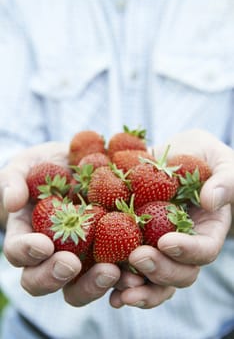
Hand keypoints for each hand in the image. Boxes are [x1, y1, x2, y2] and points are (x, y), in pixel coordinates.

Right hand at [0, 142, 120, 304]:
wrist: (77, 166)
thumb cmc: (45, 168)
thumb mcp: (26, 167)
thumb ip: (14, 180)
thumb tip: (12, 202)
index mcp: (28, 235)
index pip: (19, 253)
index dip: (27, 252)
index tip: (43, 245)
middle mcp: (51, 254)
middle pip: (45, 281)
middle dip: (55, 276)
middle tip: (71, 264)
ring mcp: (81, 256)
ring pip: (79, 286)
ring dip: (94, 284)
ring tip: (112, 272)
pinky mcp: (108, 251)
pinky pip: (114, 270)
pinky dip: (123, 275)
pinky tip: (136, 269)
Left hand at [109, 129, 232, 308]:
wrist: (175, 155)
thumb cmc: (203, 158)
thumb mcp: (221, 164)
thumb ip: (224, 182)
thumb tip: (211, 201)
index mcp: (207, 230)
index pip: (203, 250)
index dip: (187, 251)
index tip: (166, 241)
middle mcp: (184, 246)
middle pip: (179, 273)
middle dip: (159, 270)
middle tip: (138, 257)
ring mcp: (159, 247)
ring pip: (154, 280)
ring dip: (138, 288)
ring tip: (120, 288)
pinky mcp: (136, 241)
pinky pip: (130, 268)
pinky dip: (119, 282)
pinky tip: (107, 290)